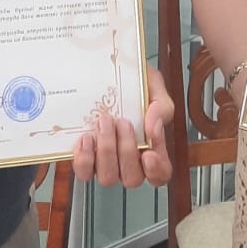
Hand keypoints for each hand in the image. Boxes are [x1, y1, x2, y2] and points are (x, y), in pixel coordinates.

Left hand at [72, 65, 174, 188]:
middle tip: (123, 122)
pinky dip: (85, 158)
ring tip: (103, 123)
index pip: (160, 173)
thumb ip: (161, 106)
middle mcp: (128, 161)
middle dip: (127, 151)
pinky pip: (84, 172)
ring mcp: (105, 163)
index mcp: (150, 148)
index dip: (156, 171)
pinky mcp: (85, 159)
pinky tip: (87, 137)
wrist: (104, 69)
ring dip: (107, 151)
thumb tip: (153, 126)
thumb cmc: (132, 81)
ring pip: (108, 177)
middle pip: (132, 178)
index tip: (149, 154)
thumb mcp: (154, 86)